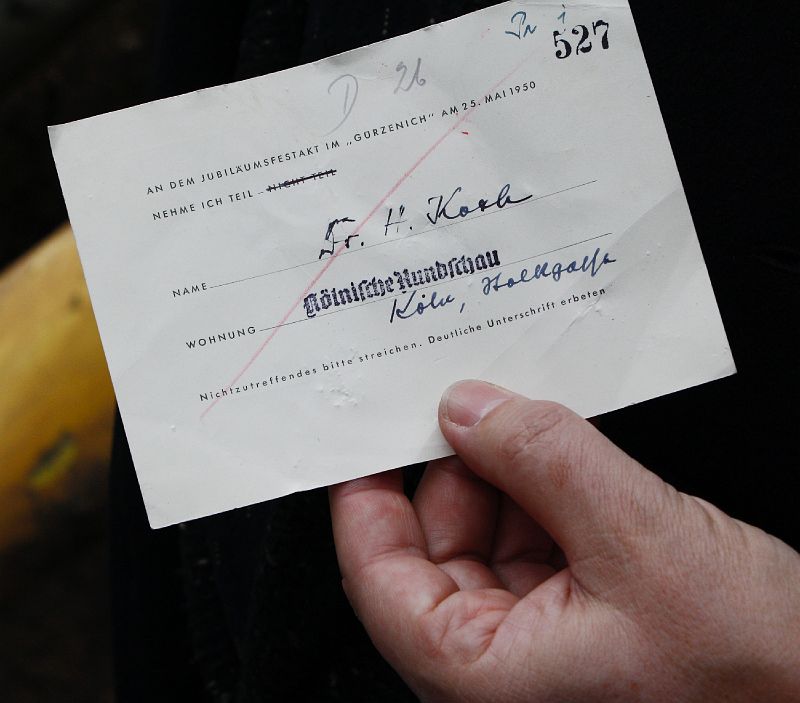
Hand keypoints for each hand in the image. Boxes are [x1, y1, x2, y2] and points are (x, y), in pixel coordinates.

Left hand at [329, 380, 799, 701]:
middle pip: (432, 545)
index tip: (363, 433)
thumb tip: (469, 410)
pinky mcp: (578, 619)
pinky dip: (543, 493)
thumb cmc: (763, 673)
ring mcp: (539, 644)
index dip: (363, 498)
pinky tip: (567, 458)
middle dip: (457, 467)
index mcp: (486, 677)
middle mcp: (501, 669)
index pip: (378, 578)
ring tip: (538, 423)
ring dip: (506, 474)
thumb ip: (545, 461)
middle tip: (474, 398)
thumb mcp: (642, 540)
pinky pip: (533, 540)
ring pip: (485, 535)